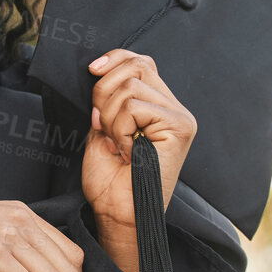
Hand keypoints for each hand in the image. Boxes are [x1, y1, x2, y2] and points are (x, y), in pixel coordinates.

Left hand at [81, 49, 195, 231]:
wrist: (117, 213)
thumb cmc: (110, 180)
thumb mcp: (102, 129)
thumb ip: (107, 100)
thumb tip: (100, 70)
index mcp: (157, 106)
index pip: (140, 61)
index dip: (115, 58)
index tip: (92, 69)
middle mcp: (174, 108)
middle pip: (135, 66)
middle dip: (104, 92)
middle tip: (102, 125)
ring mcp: (179, 117)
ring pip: (129, 88)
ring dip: (110, 117)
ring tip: (117, 143)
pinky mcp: (179, 127)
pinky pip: (134, 107)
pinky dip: (119, 128)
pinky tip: (127, 151)